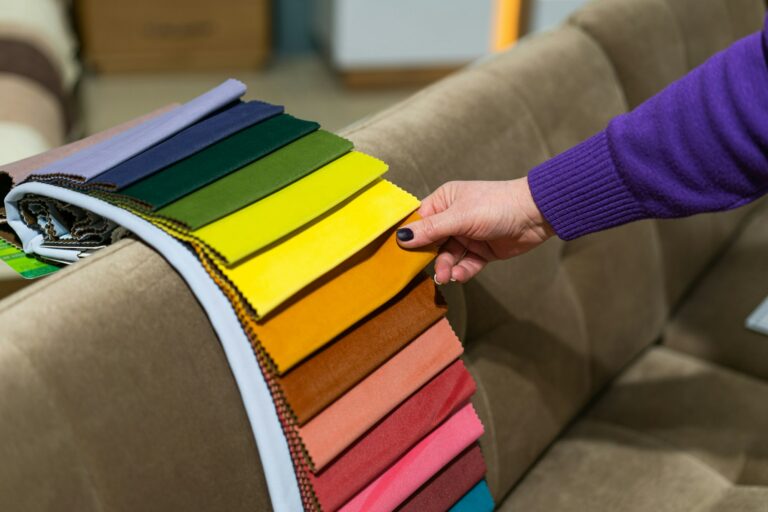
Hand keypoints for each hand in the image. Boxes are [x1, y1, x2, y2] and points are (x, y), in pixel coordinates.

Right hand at [396, 178, 553, 282]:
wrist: (535, 215)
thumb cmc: (497, 205)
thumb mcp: (460, 217)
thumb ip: (431, 229)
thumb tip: (401, 237)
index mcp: (445, 201)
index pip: (419, 220)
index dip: (409, 236)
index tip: (398, 253)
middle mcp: (453, 218)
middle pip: (431, 242)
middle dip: (429, 257)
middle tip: (426, 270)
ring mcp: (467, 236)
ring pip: (448, 256)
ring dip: (446, 267)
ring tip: (446, 276)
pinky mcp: (481, 251)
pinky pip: (465, 264)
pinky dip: (462, 271)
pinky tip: (460, 276)